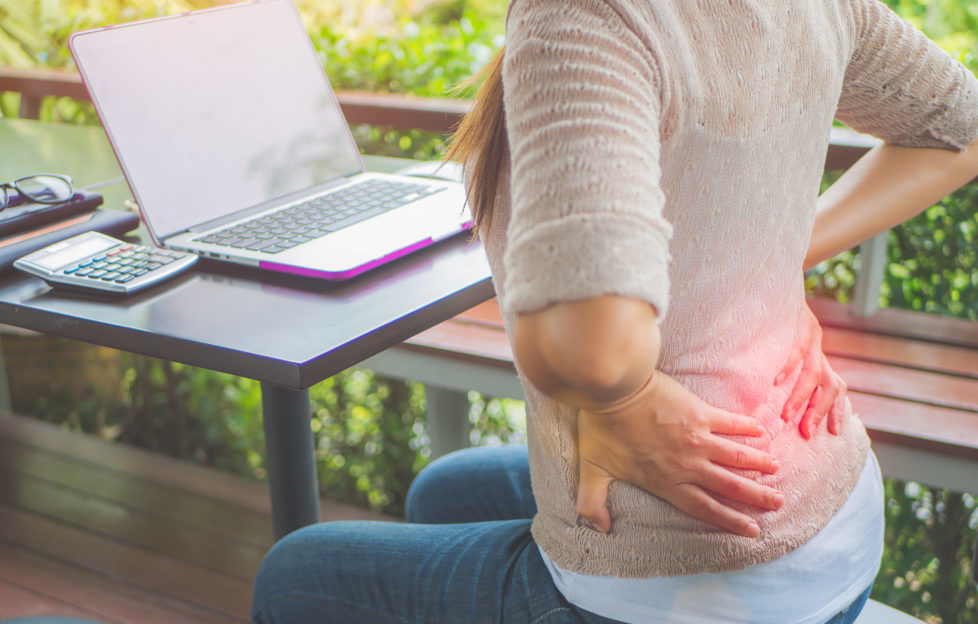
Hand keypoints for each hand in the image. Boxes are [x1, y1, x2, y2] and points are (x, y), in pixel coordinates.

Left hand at [576, 371, 782, 537]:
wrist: (612, 392)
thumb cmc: (601, 429)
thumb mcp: (592, 471)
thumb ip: (593, 503)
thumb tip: (599, 529)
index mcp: (665, 481)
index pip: (704, 507)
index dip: (729, 520)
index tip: (752, 529)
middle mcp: (687, 464)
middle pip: (729, 486)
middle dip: (756, 496)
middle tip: (778, 502)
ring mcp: (696, 438)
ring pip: (737, 456)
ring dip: (759, 463)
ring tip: (776, 469)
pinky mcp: (700, 412)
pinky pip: (730, 423)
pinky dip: (747, 427)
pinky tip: (761, 431)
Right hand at [775, 305, 846, 437]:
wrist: (778, 279)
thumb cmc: (776, 317)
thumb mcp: (786, 344)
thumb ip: (788, 366)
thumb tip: (772, 393)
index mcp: (819, 355)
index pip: (837, 387)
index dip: (837, 409)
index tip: (834, 432)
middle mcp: (819, 348)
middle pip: (830, 385)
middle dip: (819, 411)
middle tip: (805, 432)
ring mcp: (811, 335)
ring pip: (813, 373)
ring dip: (801, 398)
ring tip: (788, 416)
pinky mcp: (800, 323)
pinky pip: (795, 349)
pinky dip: (787, 367)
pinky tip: (776, 382)